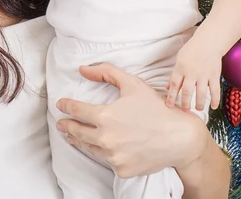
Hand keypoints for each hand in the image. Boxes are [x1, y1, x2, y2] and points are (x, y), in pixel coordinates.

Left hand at [56, 63, 206, 177]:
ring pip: (89, 148)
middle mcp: (106, 139)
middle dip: (67, 126)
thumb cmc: (156, 108)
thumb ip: (105, 72)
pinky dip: (102, 152)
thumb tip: (83, 69)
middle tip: (61, 123)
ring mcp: (113, 157)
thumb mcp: (131, 83)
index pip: (76, 111)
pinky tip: (99, 147)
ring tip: (73, 136)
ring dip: (79, 140)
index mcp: (105, 116)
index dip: (66, 106)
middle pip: (77, 132)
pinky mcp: (122, 170)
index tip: (60, 105)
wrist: (179, 138)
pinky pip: (107, 160)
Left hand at [166, 37, 221, 110]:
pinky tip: (214, 107)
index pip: (174, 85)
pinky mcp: (214, 75)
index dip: (171, 96)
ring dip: (199, 104)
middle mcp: (192, 72)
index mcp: (181, 68)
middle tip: (184, 110)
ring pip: (201, 93)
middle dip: (185, 104)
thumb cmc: (191, 51)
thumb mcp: (179, 60)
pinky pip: (215, 90)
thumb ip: (174, 74)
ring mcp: (204, 75)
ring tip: (198, 109)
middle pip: (187, 92)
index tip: (169, 106)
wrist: (208, 42)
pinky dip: (215, 100)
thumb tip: (168, 87)